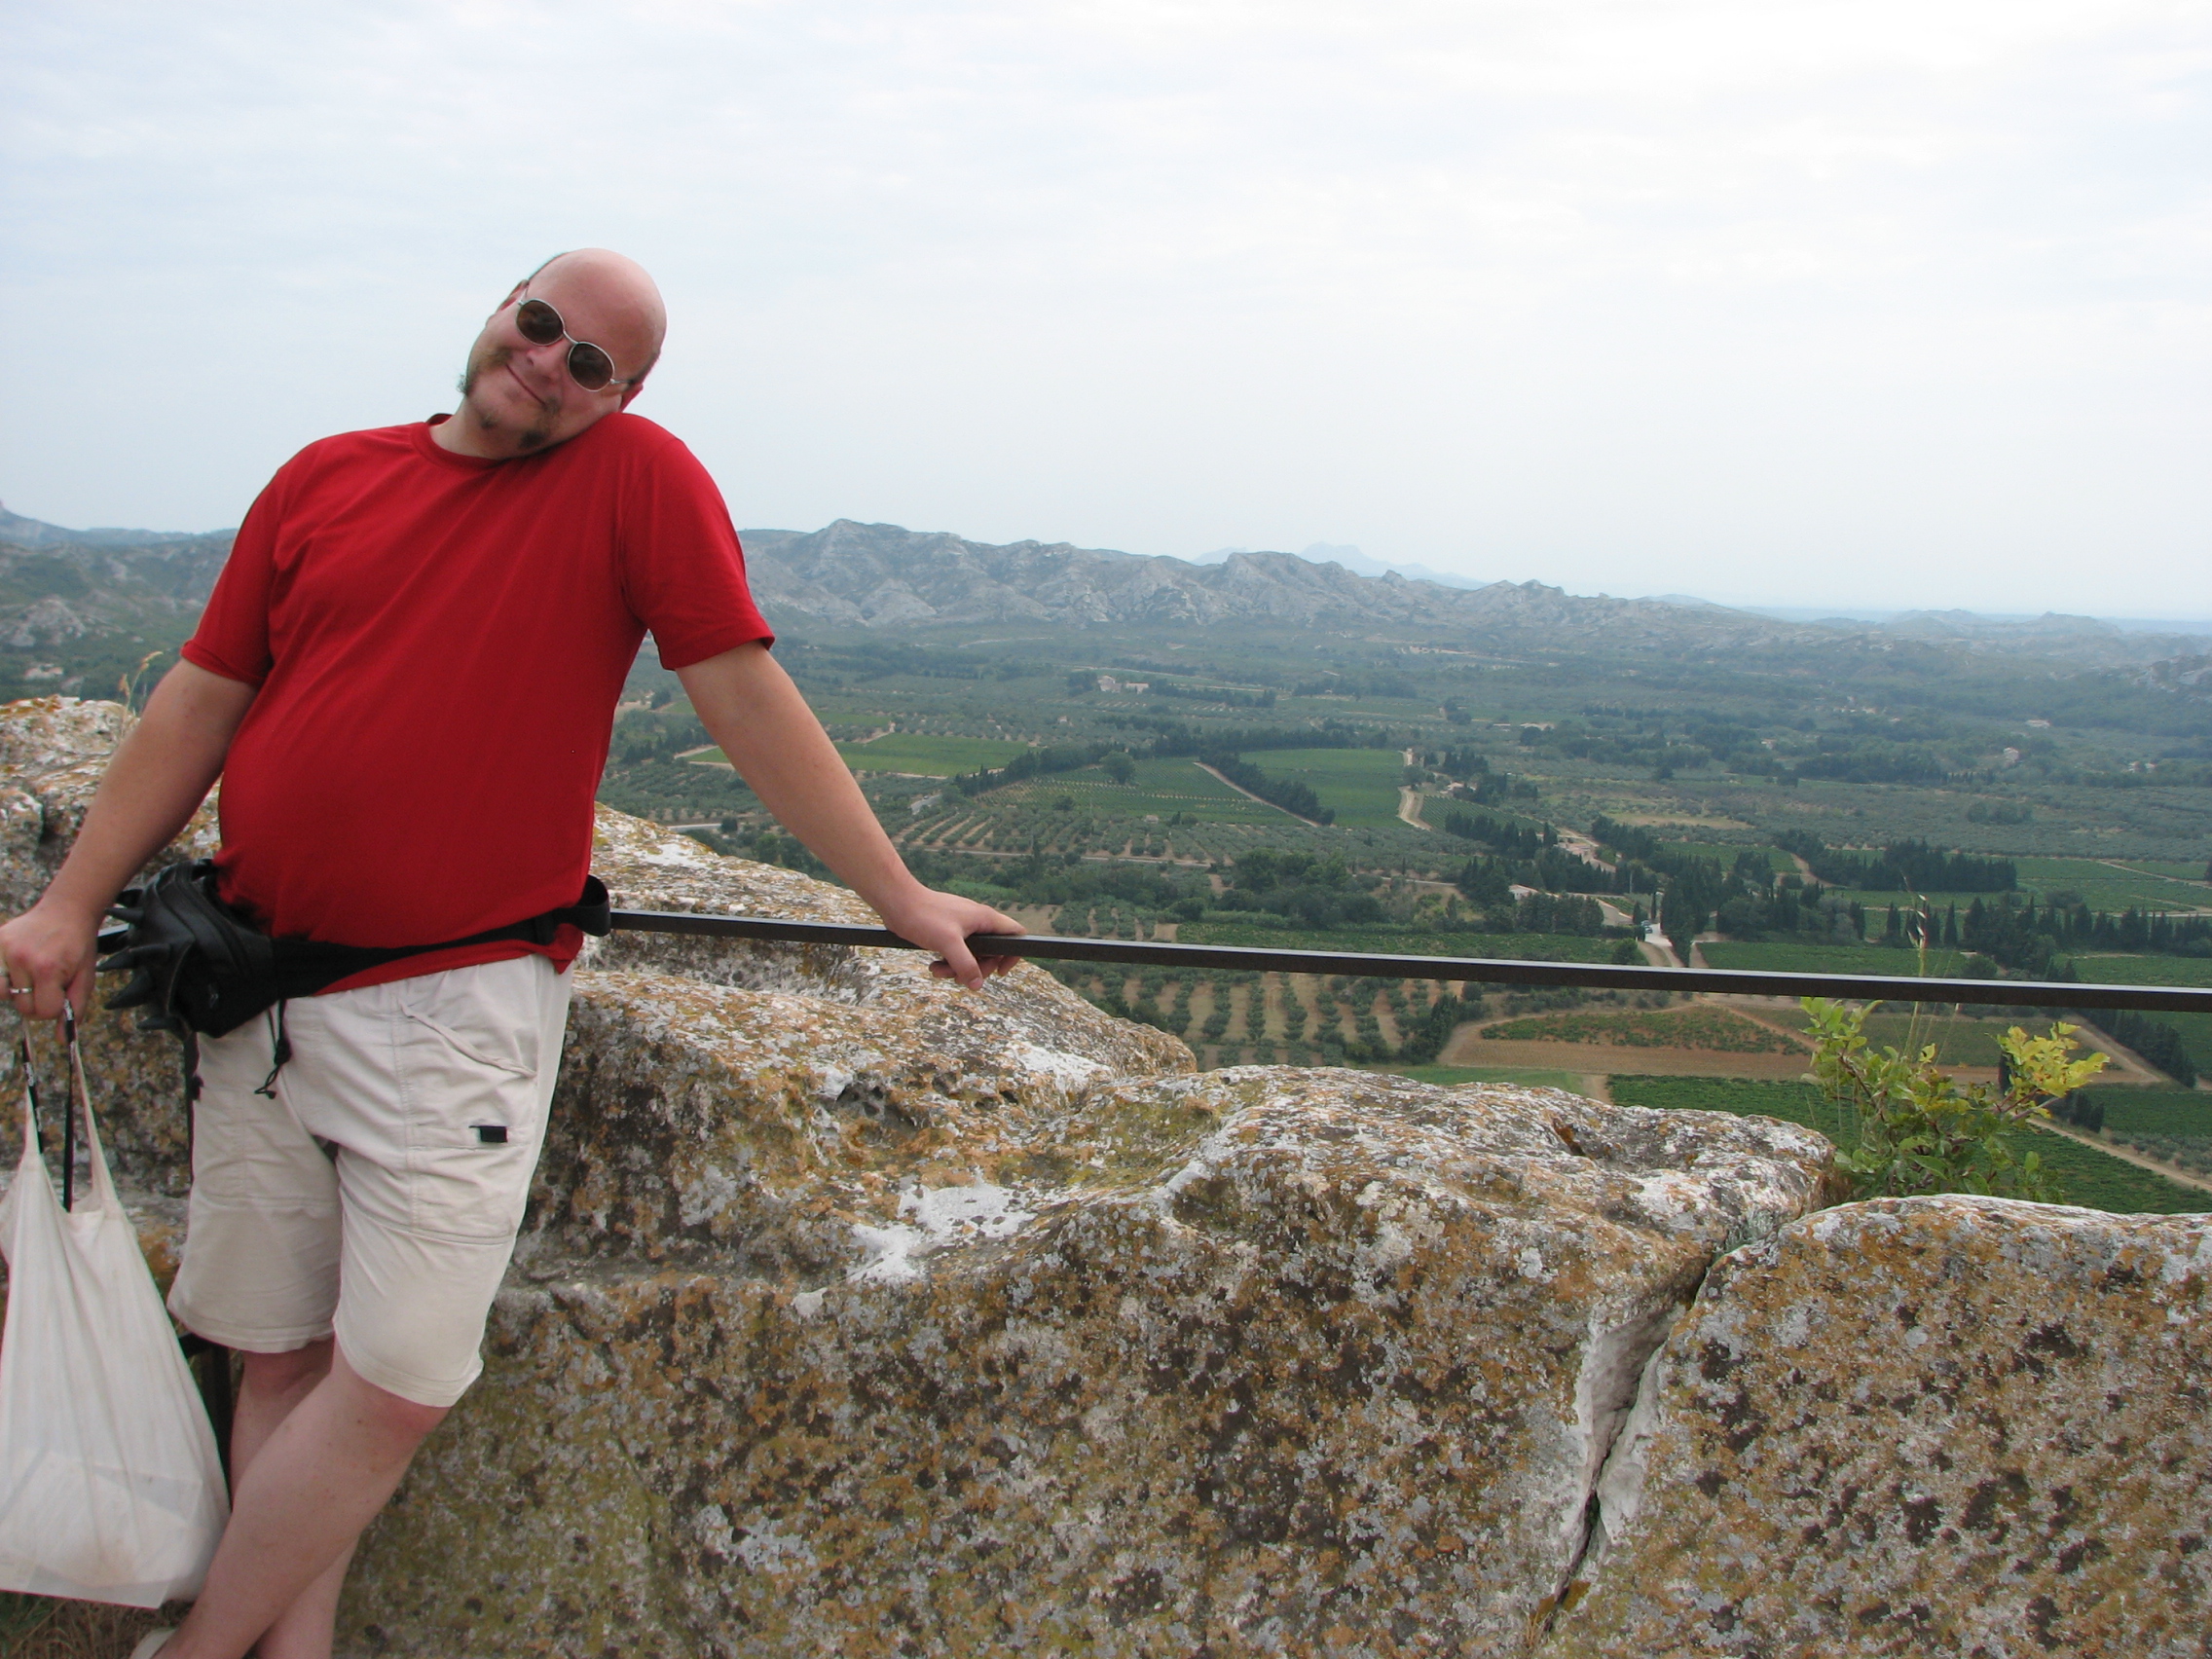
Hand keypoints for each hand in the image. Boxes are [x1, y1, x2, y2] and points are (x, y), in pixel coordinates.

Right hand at [0, 897, 103, 1022]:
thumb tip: (61, 1039)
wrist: (66, 911)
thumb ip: (74, 1008)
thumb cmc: (78, 945)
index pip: (43, 1012)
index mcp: (47, 969)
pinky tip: (17, 969)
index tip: (60, 992)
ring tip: (32, 974)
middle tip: (48, 980)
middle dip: (37, 1000)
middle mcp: (21, 959)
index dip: (54, 1007)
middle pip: (23, 1007)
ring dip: (19, 990)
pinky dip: (4, 979)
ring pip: (4, 994)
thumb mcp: (85, 977)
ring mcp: (4, 950)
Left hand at [874, 886, 1023, 991]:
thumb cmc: (923, 916)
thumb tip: (977, 984)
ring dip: (957, 969)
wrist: (898, 902)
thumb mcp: (948, 944)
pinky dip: (947, 963)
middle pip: (991, 952)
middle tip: (962, 977)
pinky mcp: (948, 932)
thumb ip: (966, 965)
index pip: (1015, 933)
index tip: (1000, 971)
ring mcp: (963, 926)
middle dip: (977, 969)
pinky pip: (956, 952)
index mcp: (984, 919)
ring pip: (971, 955)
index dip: (1013, 954)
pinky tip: (934, 965)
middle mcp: (977, 921)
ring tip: (939, 971)